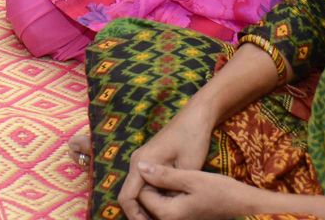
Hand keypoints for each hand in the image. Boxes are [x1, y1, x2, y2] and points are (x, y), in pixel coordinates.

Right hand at [118, 101, 215, 218]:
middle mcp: (137, 162)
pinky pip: (147, 184)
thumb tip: (163, 209)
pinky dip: (155, 197)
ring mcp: (143, 161)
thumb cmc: (193, 137)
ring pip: (139, 191)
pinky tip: (168, 204)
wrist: (197, 116)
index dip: (135, 216)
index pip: (127, 197)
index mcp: (141, 163)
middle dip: (142, 213)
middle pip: (131, 196)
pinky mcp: (151, 161)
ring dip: (149, 205)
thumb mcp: (187, 166)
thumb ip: (172, 188)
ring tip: (164, 217)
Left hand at [134, 165, 255, 219]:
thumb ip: (164, 175)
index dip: (148, 177)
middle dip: (151, 184)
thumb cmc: (220, 189)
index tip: (161, 164)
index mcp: (168, 214)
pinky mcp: (181, 217)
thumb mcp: (191, 177)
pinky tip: (176, 183)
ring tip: (173, 175)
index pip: (142, 195)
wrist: (241, 203)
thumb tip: (140, 168)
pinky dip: (165, 194)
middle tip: (168, 169)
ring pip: (154, 203)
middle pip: (146, 201)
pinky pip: (164, 206)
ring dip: (158, 189)